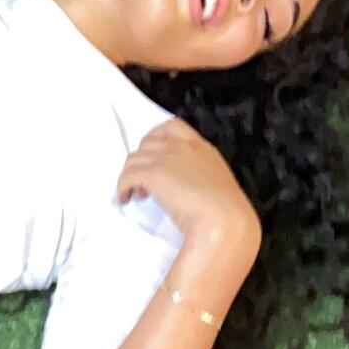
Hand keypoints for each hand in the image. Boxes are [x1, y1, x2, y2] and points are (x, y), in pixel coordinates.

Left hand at [115, 120, 261, 261]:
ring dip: (131, 174)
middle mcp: (183, 146)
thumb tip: (184, 186)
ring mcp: (166, 158)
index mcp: (202, 148)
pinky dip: (122, 187)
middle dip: (142, 159)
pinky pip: (127, 175)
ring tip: (138, 194)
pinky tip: (126, 199)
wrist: (223, 221)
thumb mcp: (217, 185)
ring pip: (134, 159)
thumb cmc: (226, 213)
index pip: (173, 127)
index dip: (157, 138)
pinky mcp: (152, 173)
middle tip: (144, 181)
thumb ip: (200, 177)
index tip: (152, 154)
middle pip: (148, 142)